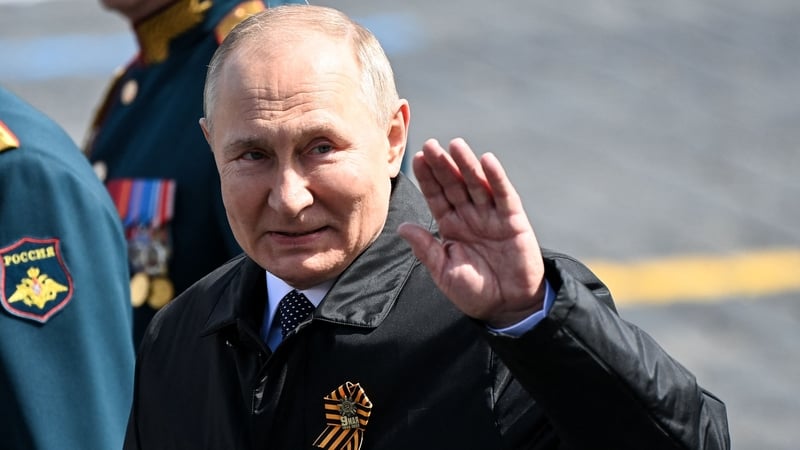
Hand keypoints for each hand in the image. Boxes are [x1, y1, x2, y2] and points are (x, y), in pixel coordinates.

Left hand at [397, 138, 545, 327]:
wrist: (508, 307)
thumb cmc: (475, 292)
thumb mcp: (444, 272)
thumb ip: (426, 248)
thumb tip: (402, 227)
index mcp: (451, 227)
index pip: (437, 196)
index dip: (428, 178)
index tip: (418, 158)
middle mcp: (470, 216)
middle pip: (454, 185)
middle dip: (443, 165)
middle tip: (431, 145)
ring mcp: (492, 216)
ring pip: (477, 184)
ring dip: (466, 164)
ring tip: (455, 145)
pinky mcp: (513, 220)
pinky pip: (504, 195)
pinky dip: (496, 178)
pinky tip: (487, 161)